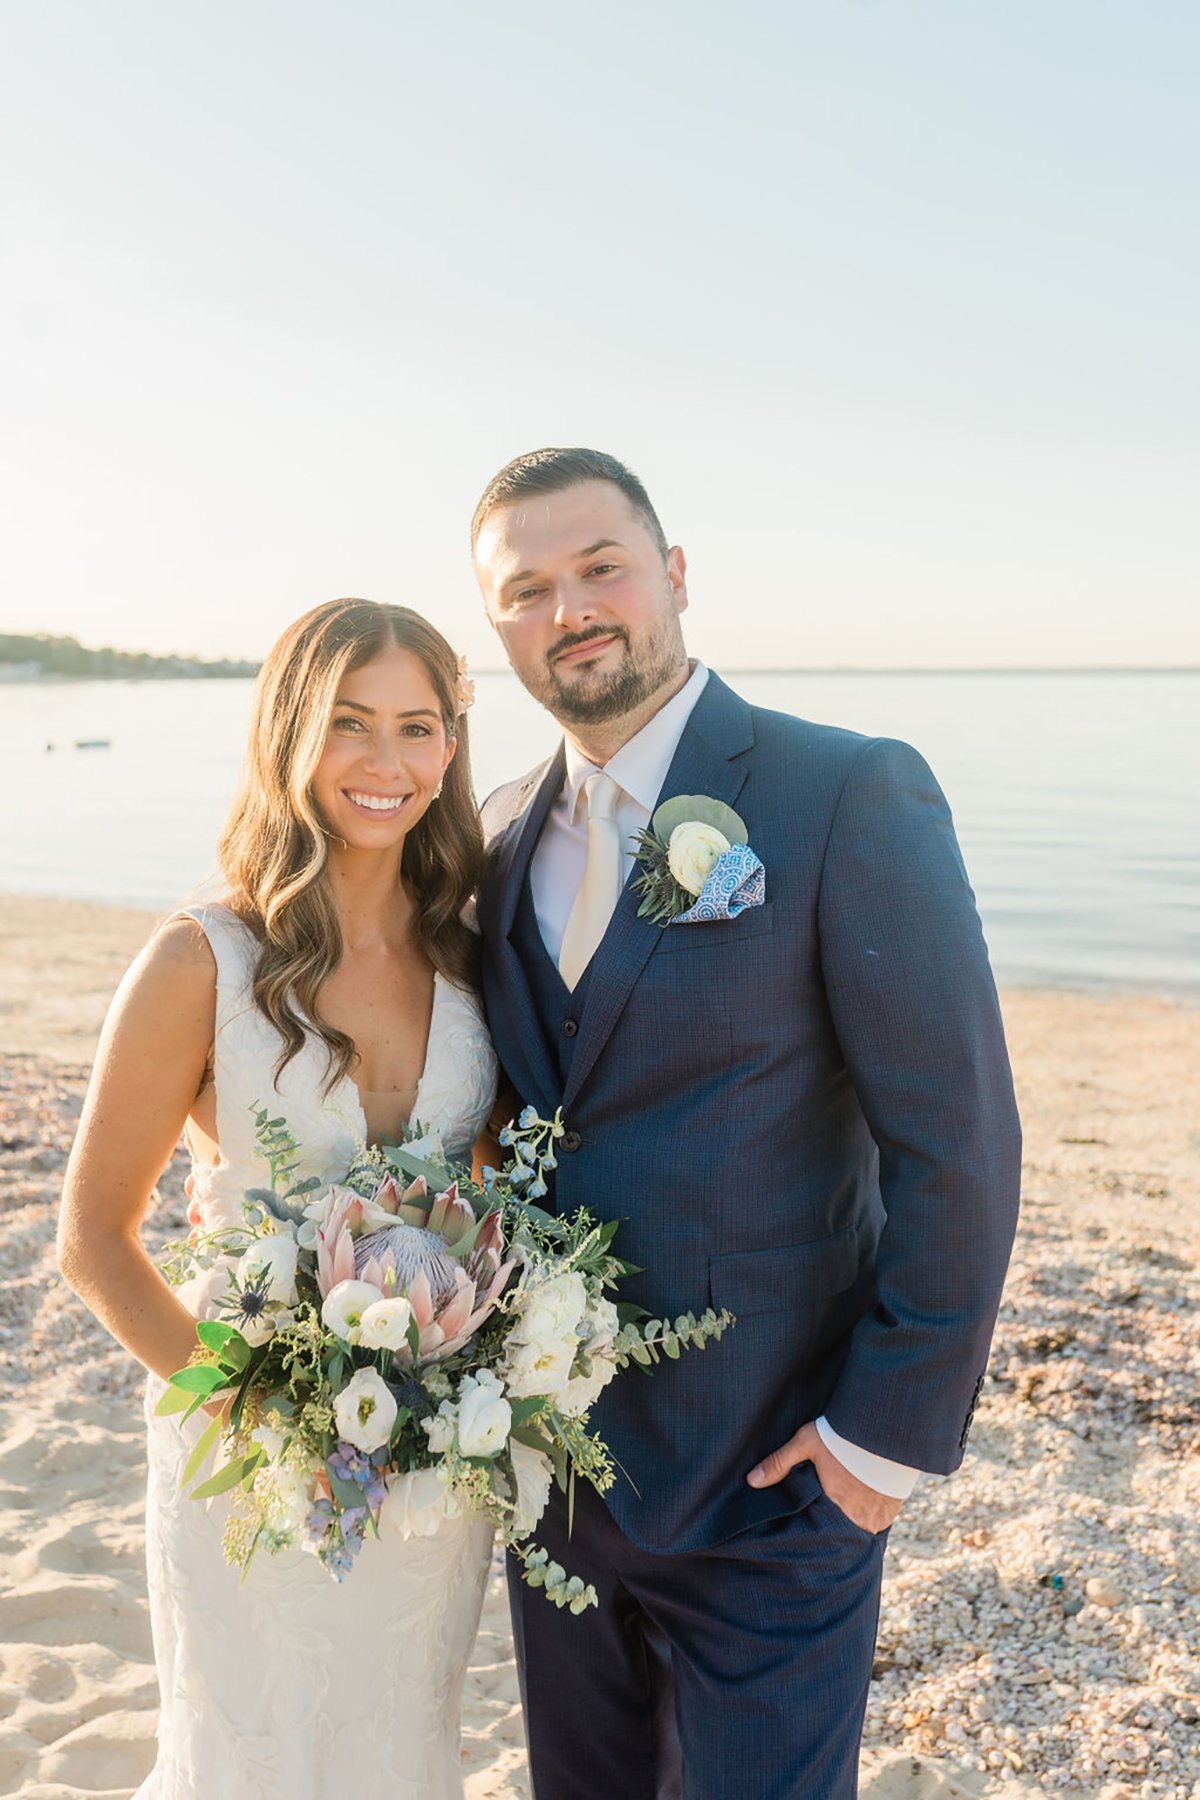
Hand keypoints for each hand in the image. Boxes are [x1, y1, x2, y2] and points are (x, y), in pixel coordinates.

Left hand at [746, 1420, 902, 1533]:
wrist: (884, 1427)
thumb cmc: (843, 1436)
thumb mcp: (806, 1443)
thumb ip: (779, 1463)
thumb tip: (751, 1481)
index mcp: (833, 1504)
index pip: (819, 1529)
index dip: (815, 1527)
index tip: (810, 1526)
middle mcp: (856, 1517)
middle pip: (841, 1532)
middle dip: (834, 1528)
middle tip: (828, 1519)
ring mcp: (877, 1516)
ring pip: (861, 1529)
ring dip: (854, 1522)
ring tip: (847, 1511)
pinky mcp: (893, 1510)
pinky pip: (880, 1522)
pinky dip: (872, 1516)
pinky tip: (865, 1504)